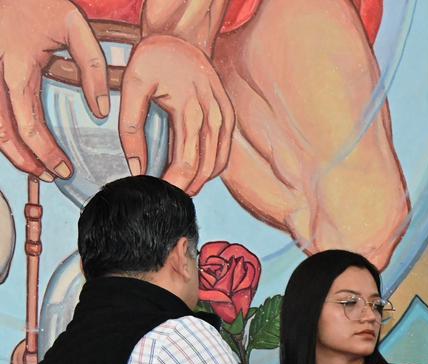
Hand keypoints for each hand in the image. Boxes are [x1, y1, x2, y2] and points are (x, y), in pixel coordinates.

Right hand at [0, 0, 107, 178]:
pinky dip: (4, 131)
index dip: (44, 152)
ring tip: (35, 167)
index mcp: (17, 69)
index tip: (63, 169)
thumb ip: (92, 67)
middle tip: (49, 177)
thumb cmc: (38, 1)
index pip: (27, 124)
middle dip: (24, 160)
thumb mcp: (74, 26)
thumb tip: (101, 110)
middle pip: (2, 132)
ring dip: (10, 150)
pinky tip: (21, 141)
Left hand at [119, 35, 234, 193]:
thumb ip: (131, 128)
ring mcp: (225, 117)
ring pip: (218, 164)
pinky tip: (195, 170)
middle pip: (204, 169)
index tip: (159, 194)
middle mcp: (213, 117)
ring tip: (179, 187)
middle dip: (186, 187)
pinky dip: (212, 167)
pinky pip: (225, 152)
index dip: (174, 185)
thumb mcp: (132, 86)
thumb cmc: (154, 58)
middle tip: (166, 196)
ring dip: (200, 180)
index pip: (186, 164)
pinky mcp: (229, 115)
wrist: (181, 36)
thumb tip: (135, 166)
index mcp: (190, 112)